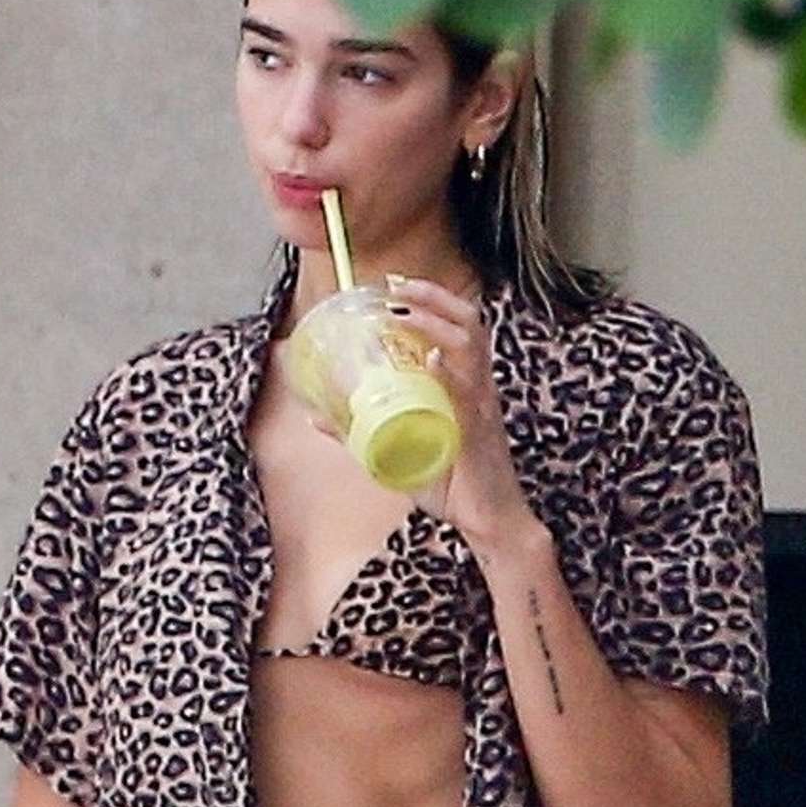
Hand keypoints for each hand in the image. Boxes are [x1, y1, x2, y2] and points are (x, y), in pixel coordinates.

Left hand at [335, 275, 546, 553]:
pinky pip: (469, 394)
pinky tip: (435, 360)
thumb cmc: (451, 485)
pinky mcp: (479, 431)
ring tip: (404, 312)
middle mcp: (477, 387)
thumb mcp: (400, 452)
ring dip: (436, 324)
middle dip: (432, 299)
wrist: (490, 522)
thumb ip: (361, 432)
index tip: (395, 284)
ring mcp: (481, 406)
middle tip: (395, 286)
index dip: (431, 300)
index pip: (457, 326)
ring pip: (470, 348)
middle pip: (467, 323)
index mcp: (464, 384)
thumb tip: (315, 417)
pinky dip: (452, 373)